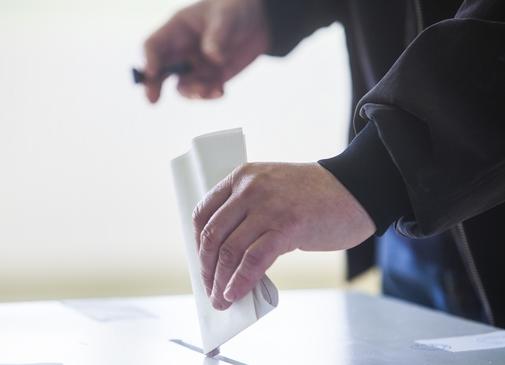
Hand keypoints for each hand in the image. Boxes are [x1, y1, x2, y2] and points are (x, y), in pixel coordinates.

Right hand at [143, 0, 269, 102]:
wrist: (258, 22)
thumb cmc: (235, 10)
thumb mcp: (227, 16)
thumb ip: (218, 35)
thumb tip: (213, 58)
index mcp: (177, 30)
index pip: (154, 45)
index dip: (149, 59)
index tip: (153, 73)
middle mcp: (181, 51)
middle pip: (159, 70)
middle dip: (154, 85)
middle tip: (152, 100)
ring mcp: (194, 67)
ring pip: (182, 86)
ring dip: (192, 92)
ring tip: (210, 90)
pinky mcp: (209, 78)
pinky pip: (203, 92)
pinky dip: (210, 95)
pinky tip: (221, 91)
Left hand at [192, 162, 375, 309]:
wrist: (356, 190)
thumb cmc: (314, 196)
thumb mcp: (272, 190)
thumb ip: (248, 211)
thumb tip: (226, 255)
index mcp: (242, 176)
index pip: (203, 212)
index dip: (197, 243)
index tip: (202, 263)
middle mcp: (250, 188)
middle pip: (212, 235)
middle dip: (206, 268)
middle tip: (209, 288)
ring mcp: (268, 206)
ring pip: (230, 250)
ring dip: (220, 281)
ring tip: (221, 299)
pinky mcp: (287, 226)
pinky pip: (253, 260)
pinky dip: (240, 281)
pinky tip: (235, 294)